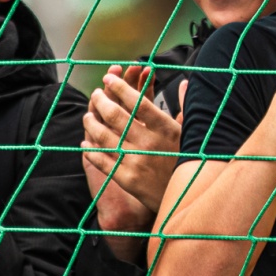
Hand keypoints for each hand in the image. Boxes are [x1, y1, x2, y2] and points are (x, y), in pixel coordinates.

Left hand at [83, 65, 182, 228]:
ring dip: (92, 123)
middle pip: (116, 116)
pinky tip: (86, 144)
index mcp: (166, 129)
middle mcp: (149, 143)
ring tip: (88, 115)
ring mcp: (136, 161)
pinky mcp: (126, 179)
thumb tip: (185, 83)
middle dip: (101, 100)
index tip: (108, 78)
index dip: (120, 87)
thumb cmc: (186, 161)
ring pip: (105, 136)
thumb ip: (185, 106)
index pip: (138, 102)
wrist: (184, 198)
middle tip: (96, 93)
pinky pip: (102, 160)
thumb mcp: (190, 133)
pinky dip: (91, 151)